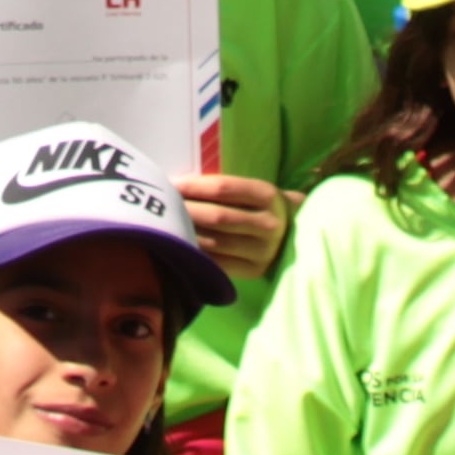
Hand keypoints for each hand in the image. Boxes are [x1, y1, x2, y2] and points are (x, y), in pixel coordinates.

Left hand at [175, 169, 289, 278]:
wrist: (292, 236)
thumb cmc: (259, 207)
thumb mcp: (252, 191)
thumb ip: (224, 188)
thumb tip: (178, 186)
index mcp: (268, 195)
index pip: (224, 188)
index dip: (194, 186)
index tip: (172, 184)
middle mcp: (269, 224)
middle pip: (217, 216)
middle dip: (185, 210)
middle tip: (162, 207)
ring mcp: (263, 250)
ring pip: (214, 241)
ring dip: (186, 233)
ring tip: (167, 226)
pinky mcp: (253, 270)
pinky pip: (217, 263)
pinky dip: (196, 254)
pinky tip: (181, 246)